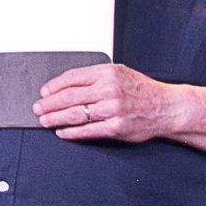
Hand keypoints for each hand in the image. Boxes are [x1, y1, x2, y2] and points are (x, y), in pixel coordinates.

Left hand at [34, 63, 185, 141]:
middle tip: (37, 108)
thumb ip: (95, 77)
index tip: (44, 92)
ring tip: (44, 120)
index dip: (53, 86)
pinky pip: (87, 130)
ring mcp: (112, 110)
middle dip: (48, 104)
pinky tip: (62, 132)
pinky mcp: (115, 127)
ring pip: (74, 114)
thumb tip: (66, 85)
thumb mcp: (119, 72)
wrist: (167, 107)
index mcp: (107, 73)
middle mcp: (109, 90)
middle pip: (68, 97)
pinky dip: (71, 132)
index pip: (71, 78)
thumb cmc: (142, 90)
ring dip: (54, 118)